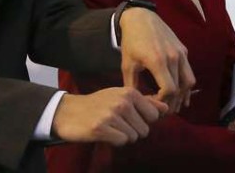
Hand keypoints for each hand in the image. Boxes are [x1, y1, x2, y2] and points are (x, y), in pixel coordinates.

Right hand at [51, 88, 166, 145]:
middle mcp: (123, 102)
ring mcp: (111, 115)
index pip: (154, 115)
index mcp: (130, 92)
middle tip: (118, 124)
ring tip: (110, 127)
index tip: (132, 119)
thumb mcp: (122, 96)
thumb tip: (166, 108)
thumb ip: (145, 102)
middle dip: (134, 131)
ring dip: (123, 136)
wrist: (68, 111)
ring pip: (134, 137)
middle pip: (145, 129)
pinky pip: (121, 142)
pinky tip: (104, 133)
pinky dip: (114, 141)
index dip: (144, 121)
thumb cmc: (99, 104)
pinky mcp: (100, 128)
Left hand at [118, 7, 195, 112]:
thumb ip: (132, 85)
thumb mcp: (127, 64)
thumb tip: (135, 103)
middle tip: (163, 111)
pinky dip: (186, 85)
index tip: (153, 104)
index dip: (162, 101)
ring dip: (183, 95)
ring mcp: (181, 53)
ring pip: (189, 81)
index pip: (169, 90)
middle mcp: (173, 57)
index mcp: (158, 61)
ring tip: (174, 104)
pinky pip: (189, 71)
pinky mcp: (184, 50)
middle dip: (172, 103)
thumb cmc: (132, 41)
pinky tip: (180, 93)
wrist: (141, 18)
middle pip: (180, 89)